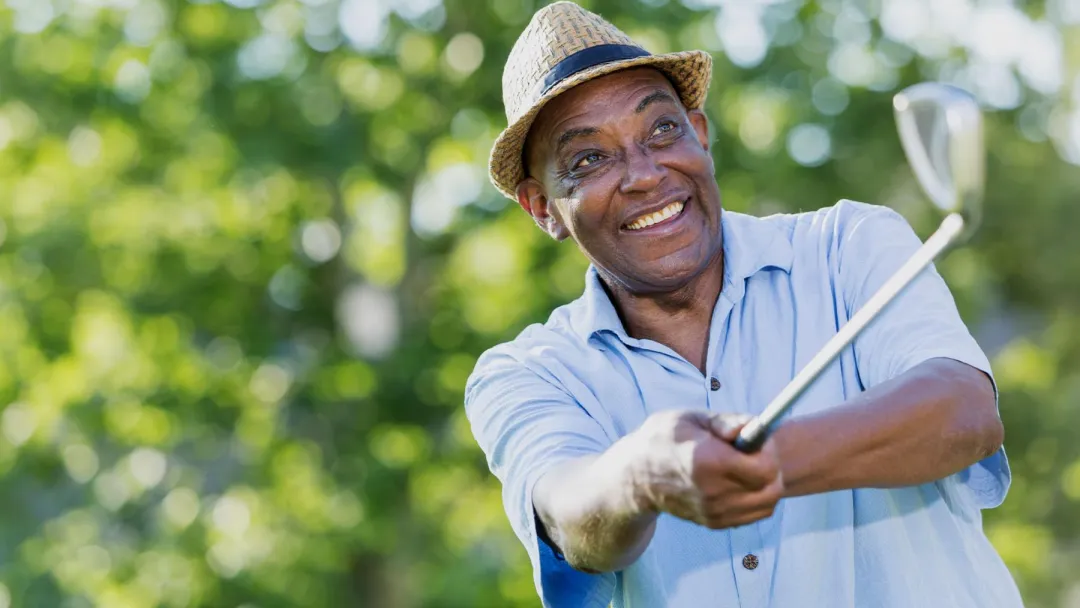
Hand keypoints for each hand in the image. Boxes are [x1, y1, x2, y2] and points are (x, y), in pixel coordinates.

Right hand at [626, 410, 783, 528]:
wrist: (635, 477)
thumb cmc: (662, 440)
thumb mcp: (690, 418)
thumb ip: (726, 421)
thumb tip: (754, 426)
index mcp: (707, 461)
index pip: (764, 468)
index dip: (769, 451)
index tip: (757, 440)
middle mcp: (713, 492)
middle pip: (771, 490)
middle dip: (772, 469)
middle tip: (756, 453)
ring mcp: (713, 511)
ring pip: (766, 505)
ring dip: (767, 485)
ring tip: (748, 467)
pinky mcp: (713, 522)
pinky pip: (753, 514)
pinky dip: (756, 498)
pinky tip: (739, 481)